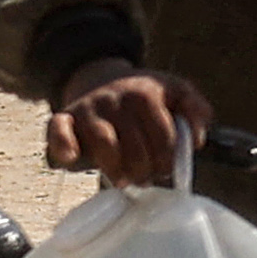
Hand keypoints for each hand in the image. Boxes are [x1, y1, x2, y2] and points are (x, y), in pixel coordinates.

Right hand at [46, 65, 211, 186]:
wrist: (100, 79)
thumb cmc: (142, 96)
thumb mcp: (175, 92)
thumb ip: (195, 108)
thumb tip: (198, 138)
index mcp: (145, 93)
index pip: (165, 138)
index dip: (169, 160)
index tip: (165, 168)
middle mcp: (115, 98)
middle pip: (136, 147)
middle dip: (144, 170)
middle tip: (145, 177)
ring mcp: (88, 108)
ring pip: (103, 142)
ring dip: (115, 168)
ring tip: (123, 179)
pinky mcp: (63, 118)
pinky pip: (58, 130)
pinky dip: (63, 144)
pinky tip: (73, 157)